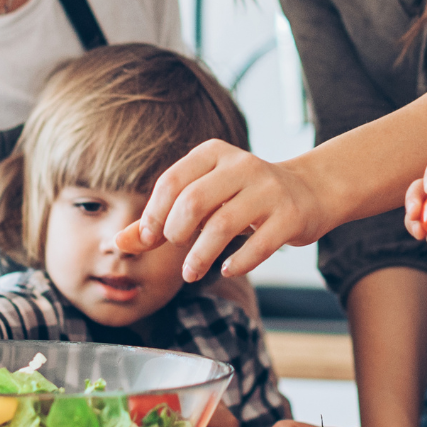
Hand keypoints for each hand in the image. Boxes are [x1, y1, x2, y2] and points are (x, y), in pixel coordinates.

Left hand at [132, 140, 331, 280]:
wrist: (308, 191)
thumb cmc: (244, 196)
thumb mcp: (204, 196)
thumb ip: (161, 218)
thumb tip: (118, 243)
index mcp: (214, 153)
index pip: (172, 181)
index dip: (153, 214)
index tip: (149, 240)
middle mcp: (242, 165)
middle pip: (194, 201)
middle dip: (176, 233)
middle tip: (176, 251)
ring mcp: (269, 190)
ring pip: (223, 225)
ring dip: (201, 256)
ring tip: (192, 273)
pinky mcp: (290, 216)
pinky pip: (258, 244)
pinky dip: (237, 262)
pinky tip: (226, 269)